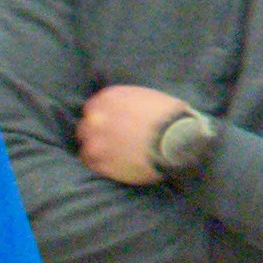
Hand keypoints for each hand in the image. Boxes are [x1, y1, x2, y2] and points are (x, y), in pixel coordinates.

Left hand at [77, 85, 194, 188]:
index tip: (110, 124)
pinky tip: (114, 165)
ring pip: (86, 148)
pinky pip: (93, 165)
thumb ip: (127, 103)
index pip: (92, 108)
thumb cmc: (168, 115)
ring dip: (97, 150)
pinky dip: (101, 164)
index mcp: (108, 99)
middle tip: (112, 141)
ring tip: (113, 155)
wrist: (177, 140)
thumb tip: (124, 111)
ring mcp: (96, 143)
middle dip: (96, 133)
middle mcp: (96, 119)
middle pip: (85, 127)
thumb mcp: (147, 97)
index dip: (103, 117)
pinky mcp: (101, 164)